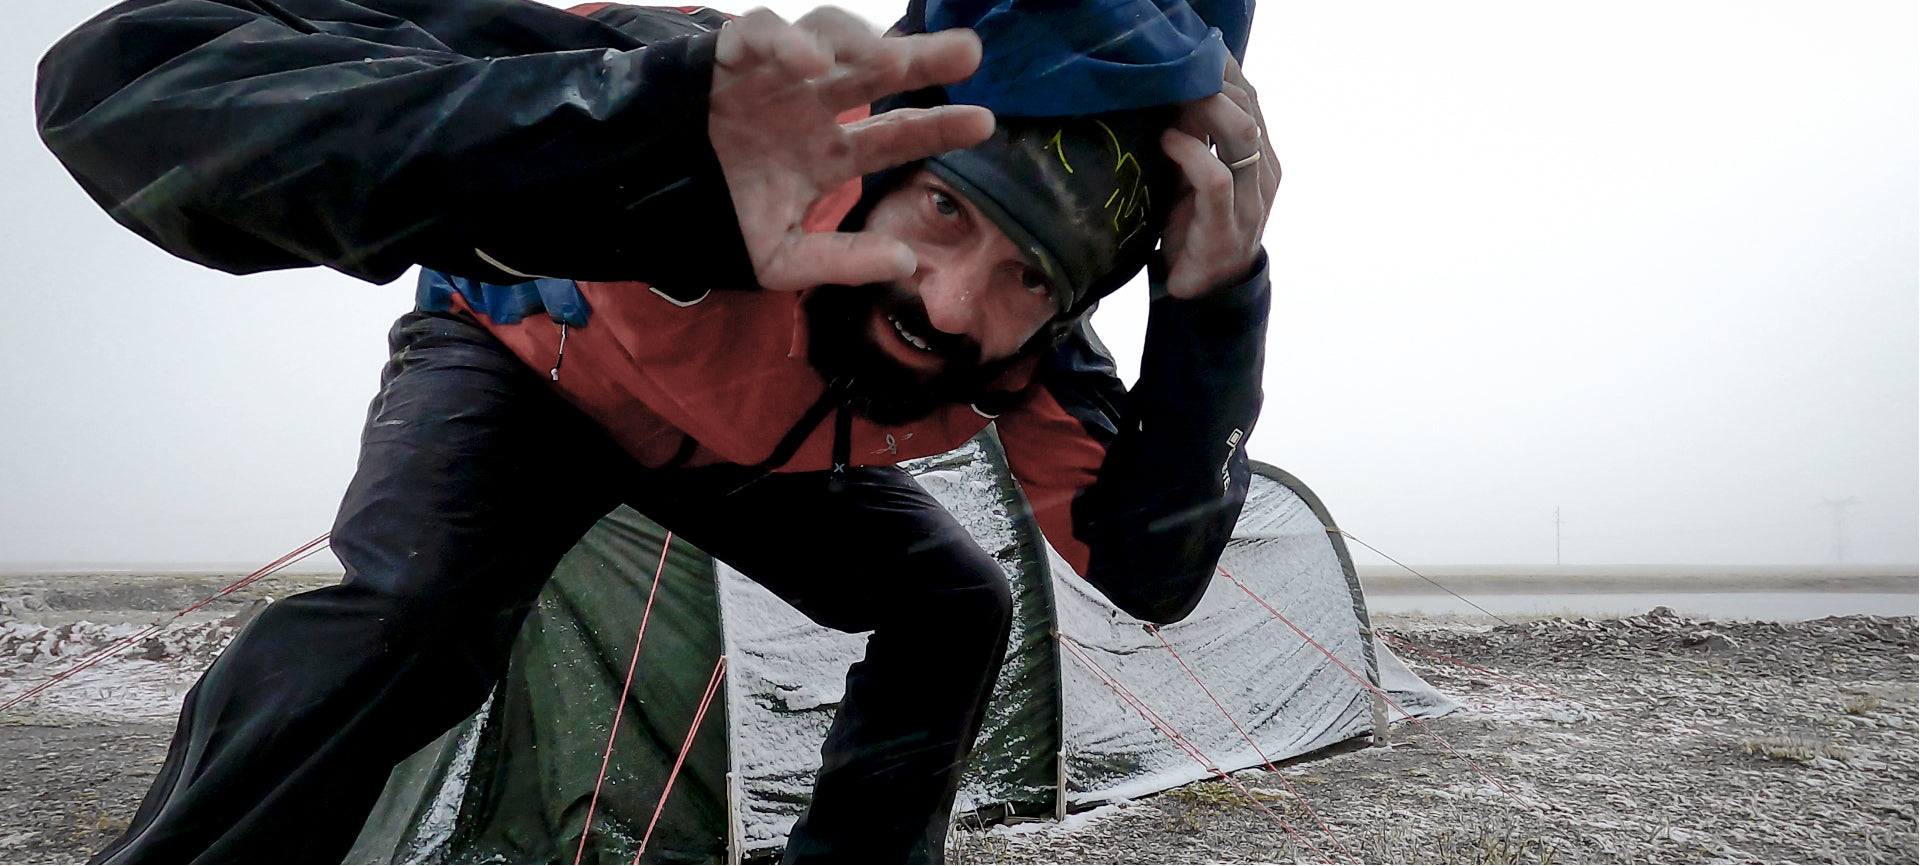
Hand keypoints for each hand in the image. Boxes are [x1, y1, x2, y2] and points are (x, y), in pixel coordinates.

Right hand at [710, 8, 994, 291]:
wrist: (636, 205)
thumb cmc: (711, 224)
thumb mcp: (778, 258)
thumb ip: (840, 261)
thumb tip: (909, 262)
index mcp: (826, 154)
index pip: (895, 135)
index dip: (938, 127)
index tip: (983, 123)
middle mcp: (809, 108)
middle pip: (876, 72)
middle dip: (924, 59)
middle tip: (968, 53)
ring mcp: (772, 79)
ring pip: (827, 37)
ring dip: (860, 41)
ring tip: (888, 59)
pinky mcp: (729, 58)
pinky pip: (761, 33)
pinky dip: (786, 39)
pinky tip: (810, 61)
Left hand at [1157, 56, 1280, 298]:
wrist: (1202, 288)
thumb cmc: (1196, 225)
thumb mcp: (1195, 173)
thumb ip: (1195, 136)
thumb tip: (1176, 90)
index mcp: (1260, 157)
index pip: (1250, 101)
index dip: (1224, 73)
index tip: (1193, 52)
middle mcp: (1263, 173)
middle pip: (1248, 109)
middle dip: (1213, 83)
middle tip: (1178, 68)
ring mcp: (1251, 200)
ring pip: (1242, 134)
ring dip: (1206, 107)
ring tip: (1175, 94)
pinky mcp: (1228, 225)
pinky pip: (1216, 178)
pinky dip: (1191, 152)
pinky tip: (1168, 140)